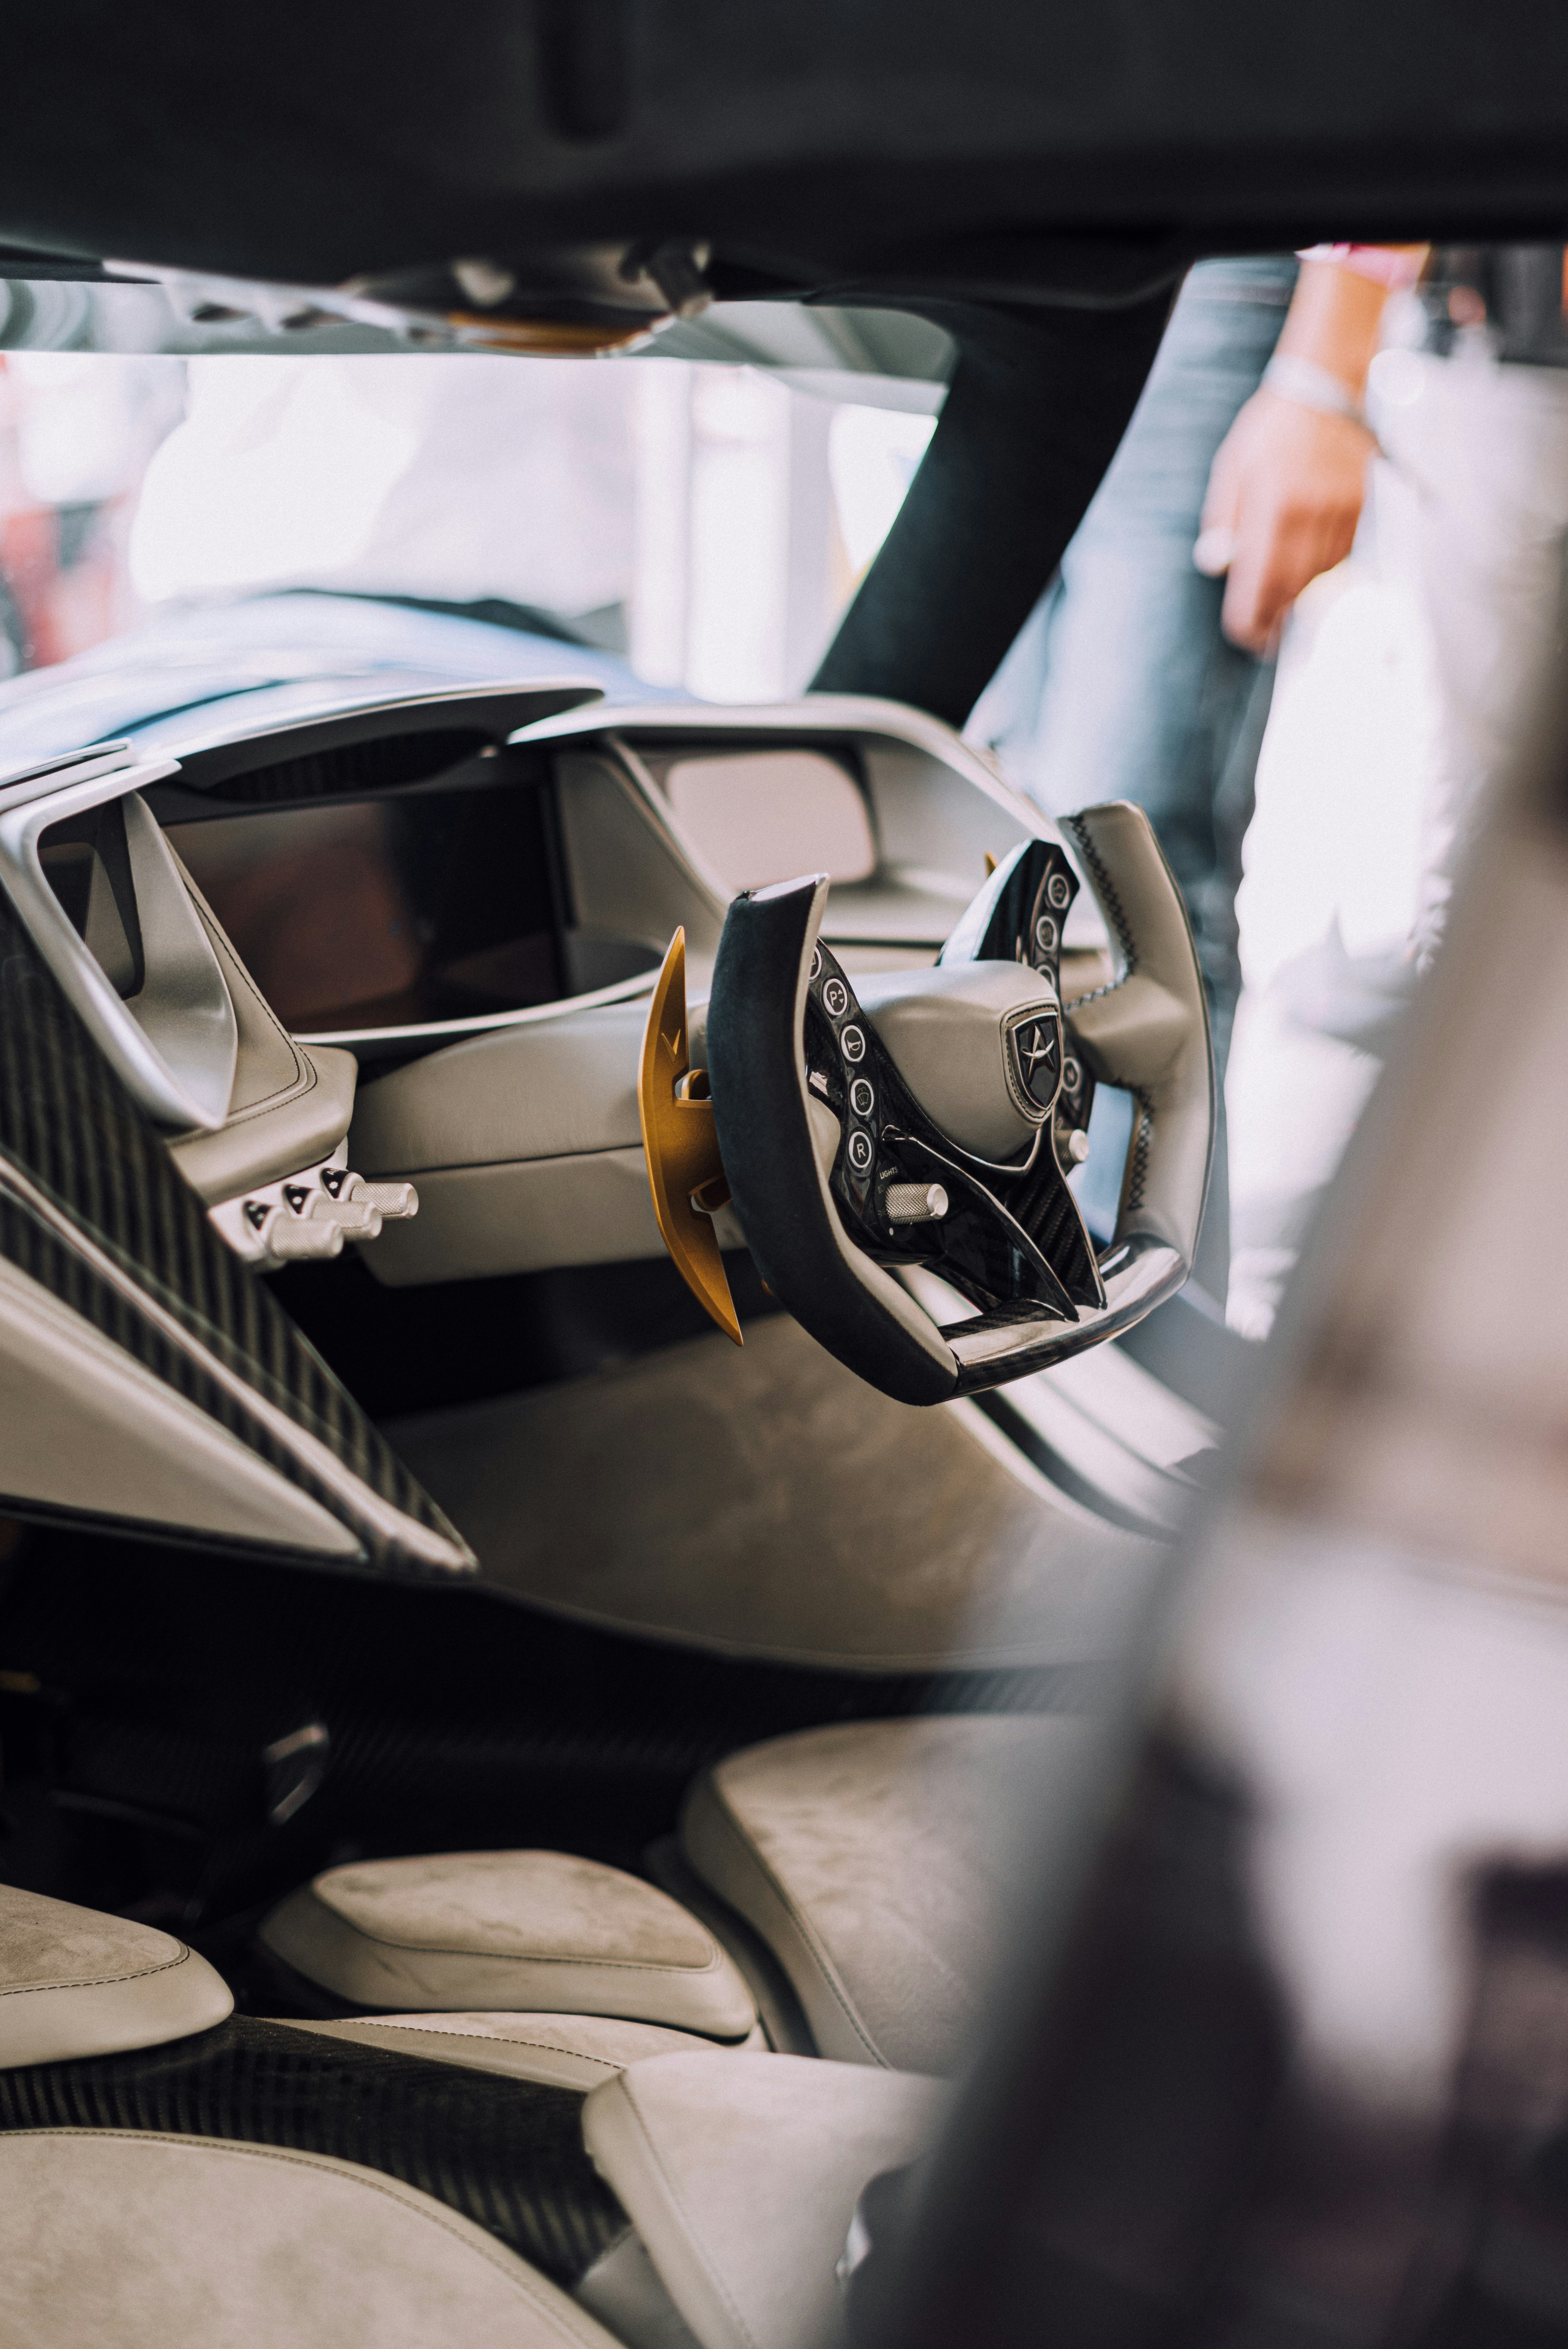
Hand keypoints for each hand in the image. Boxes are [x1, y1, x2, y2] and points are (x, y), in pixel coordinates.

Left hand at [1196, 387, 1375, 654]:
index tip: (1244, 637)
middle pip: (1293, 585)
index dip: (1252, 616)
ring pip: (1320, 574)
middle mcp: (1311, 513)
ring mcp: (1341, 511)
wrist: (1326, 388)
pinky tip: (1307, 573)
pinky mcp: (1361, 506)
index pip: (1261, 579)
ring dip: (1298, 597)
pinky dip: (1322, 570)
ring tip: (1280, 612)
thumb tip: (1217, 567)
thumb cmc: (1270, 431)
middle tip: (1261, 642)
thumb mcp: (1231, 470)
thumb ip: (1223, 521)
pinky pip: (1341, 554)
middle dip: (1275, 617)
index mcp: (1273, 505)